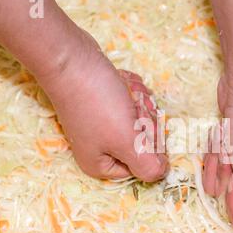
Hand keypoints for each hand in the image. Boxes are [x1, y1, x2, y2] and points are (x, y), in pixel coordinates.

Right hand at [38, 33, 167, 180]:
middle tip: (131, 107)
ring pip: (140, 119)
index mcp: (101, 165)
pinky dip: (132, 91)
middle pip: (142, 142)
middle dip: (143, 120)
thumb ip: (147, 164)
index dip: (149, 146)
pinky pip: (131, 102)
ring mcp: (101, 124)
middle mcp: (99, 147)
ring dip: (139, 102)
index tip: (141, 128)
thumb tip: (161, 174)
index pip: (141, 166)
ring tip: (125, 92)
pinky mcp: (105, 103)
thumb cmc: (99, 103)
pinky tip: (123, 83)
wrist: (72, 58)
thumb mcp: (127, 140)